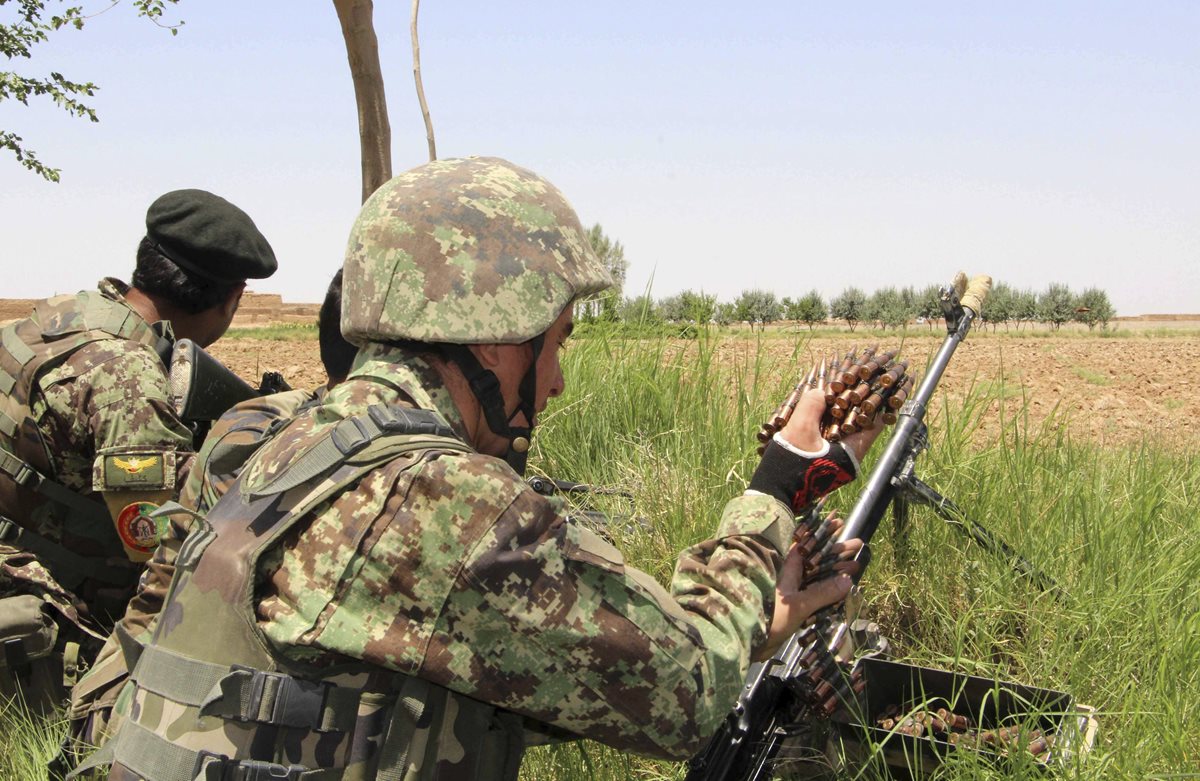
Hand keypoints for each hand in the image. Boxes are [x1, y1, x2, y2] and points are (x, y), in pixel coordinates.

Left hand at [754, 534, 863, 660]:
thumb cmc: (767, 618)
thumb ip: (822, 594)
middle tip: (858, 545)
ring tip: (857, 567)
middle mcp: (788, 576)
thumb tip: (847, 580)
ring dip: (835, 573)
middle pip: (816, 560)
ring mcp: (791, 592)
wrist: (746, 642)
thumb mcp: (797, 605)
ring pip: (817, 578)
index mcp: (786, 568)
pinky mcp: (793, 608)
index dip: (823, 534)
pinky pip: (815, 595)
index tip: (840, 523)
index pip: (807, 544)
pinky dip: (829, 592)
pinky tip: (843, 591)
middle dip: (836, 553)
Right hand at [777, 386, 884, 465]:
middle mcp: (848, 457)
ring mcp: (835, 461)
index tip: (868, 383)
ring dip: (833, 413)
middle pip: (857, 423)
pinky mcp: (822, 462)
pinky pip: (827, 437)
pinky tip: (811, 412)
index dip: (873, 400)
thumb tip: (820, 392)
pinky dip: (822, 424)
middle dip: (850, 403)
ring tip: (825, 394)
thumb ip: (812, 406)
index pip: (875, 421)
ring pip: (841, 430)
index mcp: (852, 451)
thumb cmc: (790, 465)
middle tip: (843, 383)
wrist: (772, 494)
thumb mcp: (800, 429)